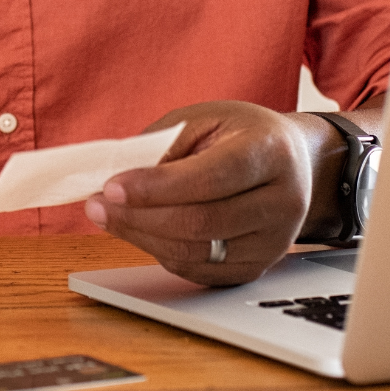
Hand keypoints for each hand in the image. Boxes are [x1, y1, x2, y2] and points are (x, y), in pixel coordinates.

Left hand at [82, 101, 332, 286]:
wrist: (292, 163)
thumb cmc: (240, 135)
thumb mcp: (202, 120)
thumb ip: (161, 146)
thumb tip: (115, 181)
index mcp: (271, 152)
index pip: (210, 178)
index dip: (156, 187)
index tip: (111, 186)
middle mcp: (282, 201)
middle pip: (202, 222)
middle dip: (139, 216)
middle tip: (97, 204)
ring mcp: (274, 241)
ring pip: (197, 252)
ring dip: (142, 237)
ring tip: (107, 216)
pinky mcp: (258, 266)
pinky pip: (200, 270)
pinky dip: (161, 252)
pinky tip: (138, 231)